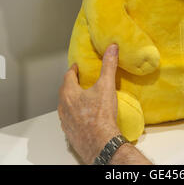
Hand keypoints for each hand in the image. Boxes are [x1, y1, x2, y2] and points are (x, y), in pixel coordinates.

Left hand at [58, 44, 120, 164]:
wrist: (100, 143)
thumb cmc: (101, 115)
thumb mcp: (106, 86)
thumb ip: (109, 65)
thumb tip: (112, 49)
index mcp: (69, 93)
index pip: (68, 76)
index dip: (73, 70)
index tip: (76, 67)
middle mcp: (63, 106)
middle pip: (64, 91)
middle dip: (71, 84)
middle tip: (78, 81)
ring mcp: (65, 121)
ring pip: (65, 106)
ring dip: (71, 100)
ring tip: (81, 98)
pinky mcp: (69, 132)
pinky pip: (69, 120)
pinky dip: (74, 115)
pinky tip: (83, 116)